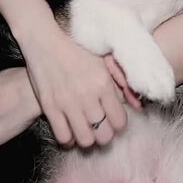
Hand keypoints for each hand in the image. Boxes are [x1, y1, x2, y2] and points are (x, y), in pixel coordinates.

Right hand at [22, 27, 140, 148]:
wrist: (44, 42)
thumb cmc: (77, 50)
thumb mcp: (103, 61)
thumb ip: (121, 81)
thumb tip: (137, 105)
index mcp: (103, 83)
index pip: (120, 121)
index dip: (118, 124)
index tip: (112, 120)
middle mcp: (87, 96)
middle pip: (104, 135)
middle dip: (104, 135)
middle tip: (100, 127)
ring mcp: (67, 103)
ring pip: (85, 140)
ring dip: (87, 138)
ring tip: (85, 130)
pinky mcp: (50, 107)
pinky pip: (63, 137)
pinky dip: (68, 139)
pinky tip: (69, 130)